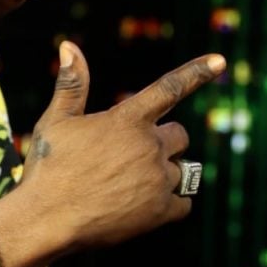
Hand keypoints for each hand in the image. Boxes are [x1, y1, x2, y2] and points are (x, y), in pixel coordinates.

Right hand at [21, 41, 225, 250]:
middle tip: (132, 160)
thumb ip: (71, 85)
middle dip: (162, 145)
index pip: (169, 88)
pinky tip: (145, 209)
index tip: (220, 61)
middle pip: (180, 136)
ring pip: (183, 171)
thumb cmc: (47, 169)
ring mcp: (157, 179)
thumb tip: (69, 46)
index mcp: (127, 120)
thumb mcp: (54, 123)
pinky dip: (171, 205)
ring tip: (134, 187)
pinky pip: (184, 204)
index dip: (196, 72)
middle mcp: (148, 146)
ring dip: (165, 175)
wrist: (45, 220)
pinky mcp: (159, 211)